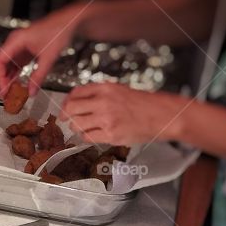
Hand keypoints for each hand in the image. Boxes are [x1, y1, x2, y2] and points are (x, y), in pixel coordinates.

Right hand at [0, 3, 93, 97]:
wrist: (68, 22)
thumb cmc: (58, 32)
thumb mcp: (48, 57)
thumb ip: (38, 77)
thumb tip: (31, 93)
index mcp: (16, 40)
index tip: (3, 90)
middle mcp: (14, 43)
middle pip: (0, 64)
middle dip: (1, 81)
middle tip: (5, 96)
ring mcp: (18, 47)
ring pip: (6, 66)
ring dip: (7, 80)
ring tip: (9, 94)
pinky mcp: (24, 51)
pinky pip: (14, 65)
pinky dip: (14, 76)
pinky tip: (16, 86)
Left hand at [63, 85, 185, 144]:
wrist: (160, 115)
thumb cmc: (142, 104)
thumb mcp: (119, 90)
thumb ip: (99, 93)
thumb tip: (77, 101)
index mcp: (105, 88)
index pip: (75, 93)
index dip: (66, 102)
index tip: (64, 108)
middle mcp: (103, 102)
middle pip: (71, 109)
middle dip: (65, 116)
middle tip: (66, 120)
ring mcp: (106, 119)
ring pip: (76, 125)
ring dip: (76, 127)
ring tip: (83, 127)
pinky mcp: (110, 135)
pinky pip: (87, 137)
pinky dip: (86, 137)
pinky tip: (93, 134)